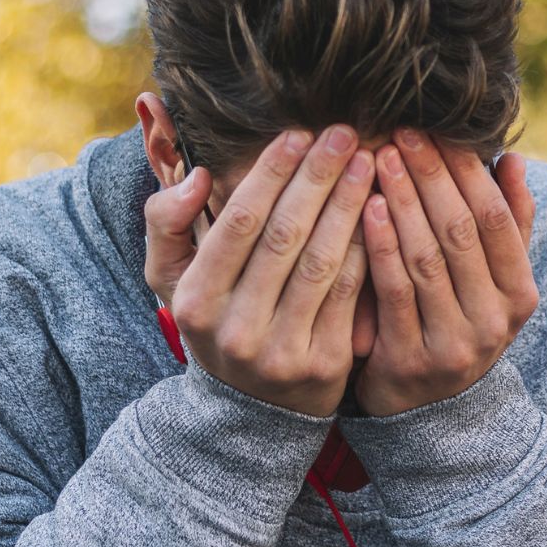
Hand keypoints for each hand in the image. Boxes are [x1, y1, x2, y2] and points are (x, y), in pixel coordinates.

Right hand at [144, 124, 373, 415]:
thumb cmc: (214, 322)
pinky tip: (380, 209)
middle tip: (342, 133)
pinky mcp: (325, 365)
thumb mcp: (171, 280)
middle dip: (316, 177)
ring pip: (322, 261)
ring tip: (366, 161)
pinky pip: (350, 292)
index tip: (297, 134)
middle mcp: (235, 329)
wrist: (249, 412)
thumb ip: (165, 222)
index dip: (270, 174)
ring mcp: (282, 351)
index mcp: (194, 302)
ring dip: (348, 204)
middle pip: (284, 237)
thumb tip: (198, 176)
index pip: (238, 224)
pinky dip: (367, 246)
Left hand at [355, 130, 538, 416]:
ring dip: (402, 202)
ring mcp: (453, 344)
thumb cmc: (456, 323)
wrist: (428, 412)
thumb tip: (514, 161)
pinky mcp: (410, 360)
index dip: (468, 171)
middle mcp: (494, 322)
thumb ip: (509, 227)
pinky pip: (394, 292)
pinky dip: (381, 245)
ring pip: (427, 258)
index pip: (497, 219)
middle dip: (430, 176)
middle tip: (401, 132)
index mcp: (520, 296)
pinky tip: (366, 208)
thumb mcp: (492, 283)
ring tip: (379, 158)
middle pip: (461, 232)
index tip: (438, 130)